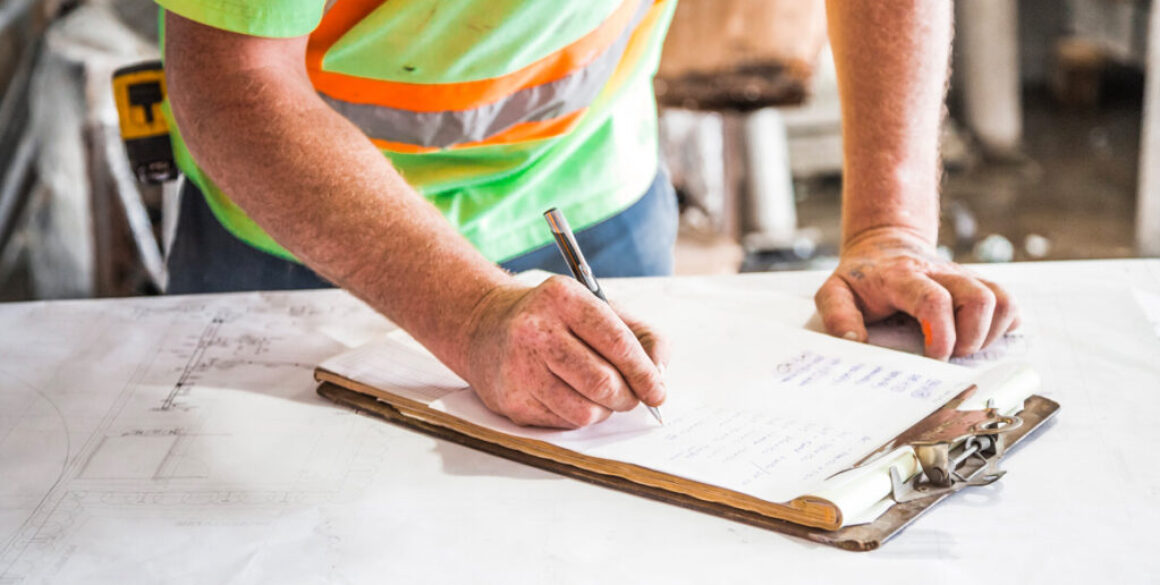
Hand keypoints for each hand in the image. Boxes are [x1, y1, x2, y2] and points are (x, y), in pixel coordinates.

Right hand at [459, 276, 668, 427]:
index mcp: (564, 297)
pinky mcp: (511, 399)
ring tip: (599, 395)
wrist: (486, 327)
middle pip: (603, 382)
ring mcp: (519, 366)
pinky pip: (563, 423)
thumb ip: (642, 336)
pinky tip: (569, 396)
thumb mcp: (600, 309)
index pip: (617, 343)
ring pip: (585, 411)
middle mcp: (536, 329)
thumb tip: (659, 375)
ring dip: (604, 410)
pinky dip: (578, 416)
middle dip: (627, 397)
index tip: (657, 391)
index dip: (645, 373)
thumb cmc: (555, 320)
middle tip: (631, 397)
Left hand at [814, 228, 1019, 359]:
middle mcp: (940, 273)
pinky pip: (1009, 303)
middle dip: (971, 338)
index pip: (933, 300)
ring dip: (990, 334)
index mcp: (902, 277)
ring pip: (1002, 299)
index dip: (942, 334)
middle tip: (949, 356)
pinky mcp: (978, 285)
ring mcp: (963, 277)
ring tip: (964, 348)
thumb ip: (838, 316)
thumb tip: (854, 343)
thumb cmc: (862, 277)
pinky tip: (978, 337)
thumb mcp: (834, 291)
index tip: (935, 358)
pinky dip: (1003, 326)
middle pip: (979, 298)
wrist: (884, 245)